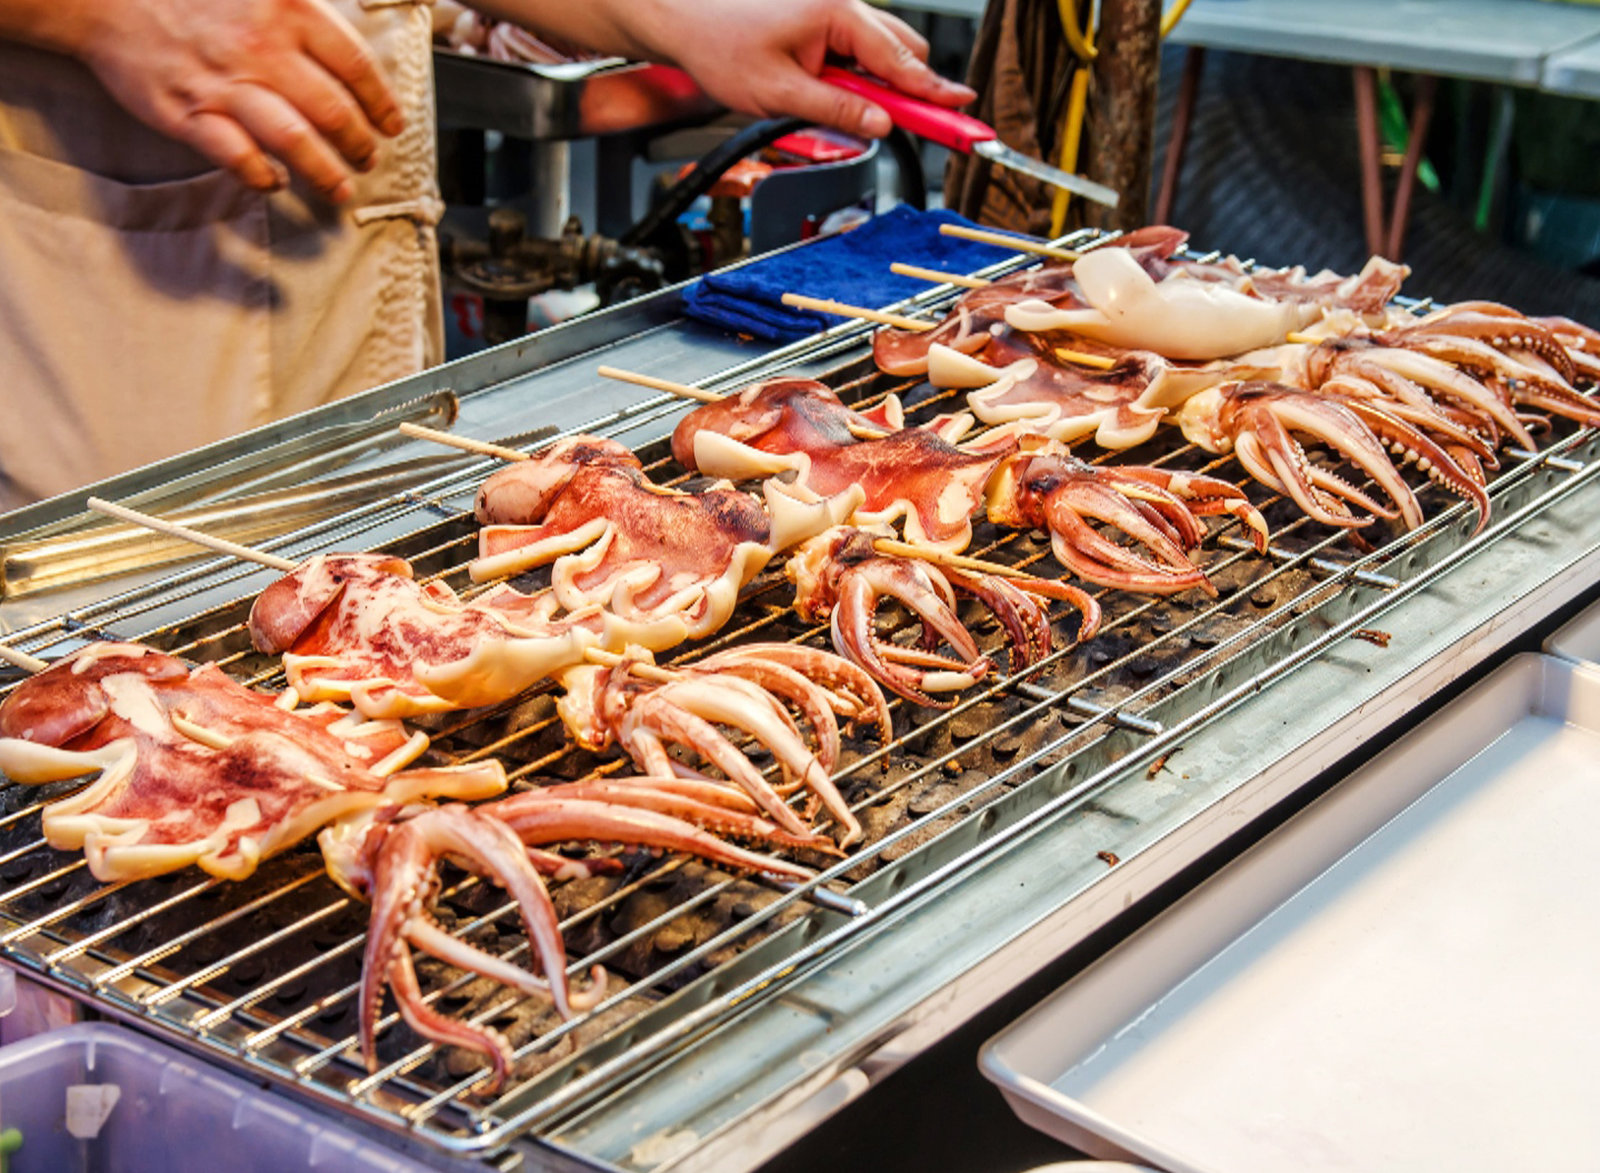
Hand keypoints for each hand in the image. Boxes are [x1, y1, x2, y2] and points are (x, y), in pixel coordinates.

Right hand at [75, 0, 404, 202]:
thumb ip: (302, 14)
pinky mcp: (188, 113)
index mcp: (286, 10)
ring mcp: (225, 84)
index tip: (391, 125)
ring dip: (325, 172)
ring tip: (340, 188)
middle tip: (367, 159)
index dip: (381, 103)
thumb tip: (346, 54)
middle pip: (333, 111)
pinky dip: (262, 176)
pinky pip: (238, 157)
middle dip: (359, 144)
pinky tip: (275, 182)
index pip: (355, 66)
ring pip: (295, 141)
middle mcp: (261, 48)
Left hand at [659, 0, 973, 136]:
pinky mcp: (823, 23)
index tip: (965, 116)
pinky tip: (827, 92)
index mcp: (838, 15)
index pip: (902, 64)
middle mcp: (843, 6)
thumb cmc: (719, 44)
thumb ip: (837, 110)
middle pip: (903, 54)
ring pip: (883, 52)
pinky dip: (856, 77)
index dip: (935, 96)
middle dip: (906, 92)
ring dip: (878, 86)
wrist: (682, 19)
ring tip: (847, 110)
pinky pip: (858, 51)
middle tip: (901, 128)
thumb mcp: (780, 93)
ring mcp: (834, 12)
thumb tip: (881, 124)